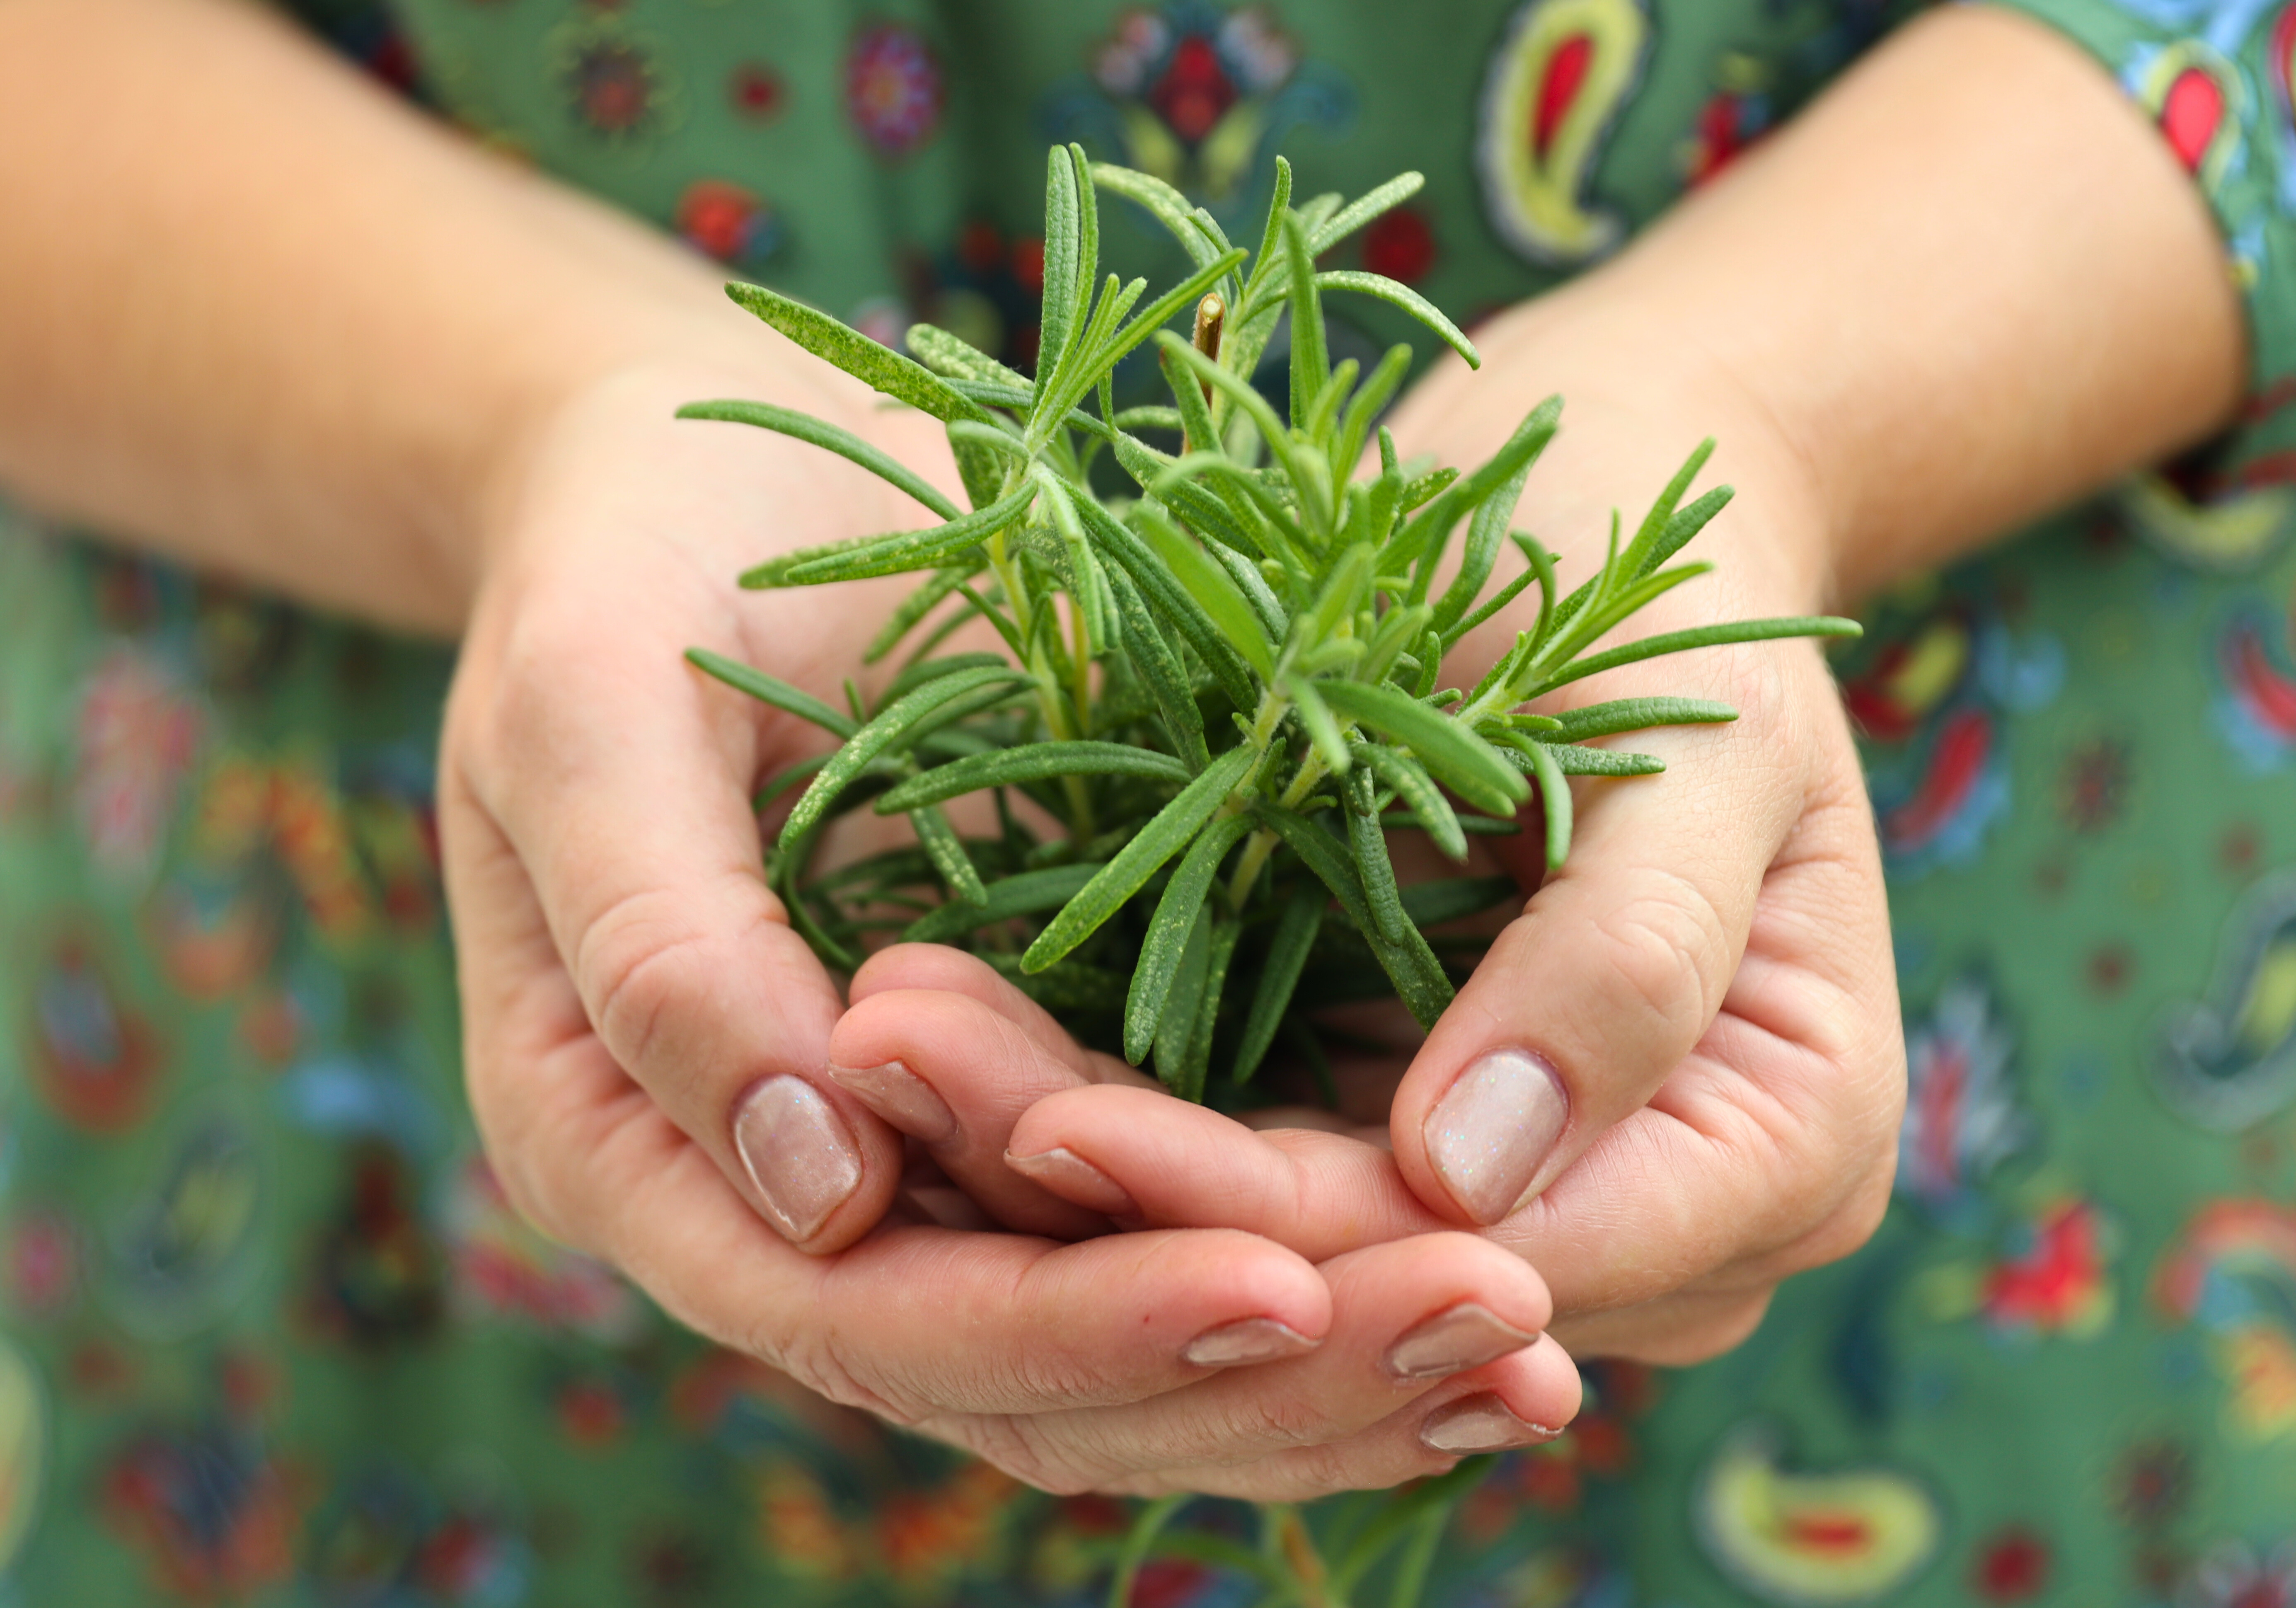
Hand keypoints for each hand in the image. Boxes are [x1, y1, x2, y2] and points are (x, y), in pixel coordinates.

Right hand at [435, 356, 1578, 1494]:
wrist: (714, 465)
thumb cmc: (630, 542)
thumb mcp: (590, 700)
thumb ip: (661, 944)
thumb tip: (813, 1185)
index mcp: (626, 1137)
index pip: (857, 1313)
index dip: (1064, 1327)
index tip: (1282, 1288)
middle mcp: (775, 1191)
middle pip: (1015, 1374)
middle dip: (1251, 1376)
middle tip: (1499, 1339)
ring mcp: (915, 1152)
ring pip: (1119, 1345)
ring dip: (1326, 1365)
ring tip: (1535, 1351)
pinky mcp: (1040, 1078)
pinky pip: (1175, 1221)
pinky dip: (1325, 1260)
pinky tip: (1491, 1266)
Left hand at [827, 344, 1905, 1362]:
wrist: (1601, 512)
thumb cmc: (1673, 591)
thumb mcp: (1696, 742)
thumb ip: (1630, 961)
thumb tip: (1472, 1177)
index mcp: (1784, 1149)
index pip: (1495, 1248)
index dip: (1276, 1216)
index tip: (1052, 1117)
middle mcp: (1655, 1219)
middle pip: (1360, 1268)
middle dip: (1119, 1191)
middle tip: (886, 1055)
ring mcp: (1508, 1186)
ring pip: (1263, 1240)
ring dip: (1053, 1162)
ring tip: (869, 1035)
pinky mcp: (1386, 1117)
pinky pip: (1224, 1160)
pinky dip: (1080, 1106)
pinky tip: (927, 1027)